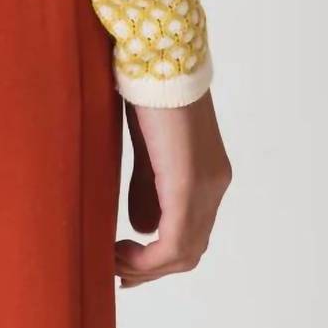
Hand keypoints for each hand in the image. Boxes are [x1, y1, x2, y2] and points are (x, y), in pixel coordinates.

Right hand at [116, 92, 231, 288]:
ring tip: (112, 261)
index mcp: (208, 174)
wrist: (157, 57)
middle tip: (115, 270)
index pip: (190, 232)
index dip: (158, 255)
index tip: (122, 258)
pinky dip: (148, 258)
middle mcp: (215, 185)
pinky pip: (174, 242)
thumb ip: (146, 187)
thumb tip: (140, 226)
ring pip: (184, 252)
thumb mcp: (146, 148)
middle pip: (190, 250)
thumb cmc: (145, 91)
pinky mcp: (188, 185)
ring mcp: (206, 187)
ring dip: (146, 267)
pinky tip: (121, 253)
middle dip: (150, 268)